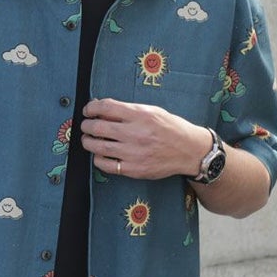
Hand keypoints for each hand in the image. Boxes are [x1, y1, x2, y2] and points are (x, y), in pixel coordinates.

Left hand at [80, 98, 209, 179]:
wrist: (190, 151)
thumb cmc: (171, 128)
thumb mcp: (152, 111)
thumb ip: (127, 110)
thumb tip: (101, 109)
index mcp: (140, 115)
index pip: (105, 107)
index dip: (91, 107)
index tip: (88, 110)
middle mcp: (135, 133)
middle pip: (97, 127)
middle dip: (86, 125)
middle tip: (86, 125)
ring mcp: (134, 153)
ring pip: (97, 147)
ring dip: (88, 142)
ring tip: (89, 139)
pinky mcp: (134, 169)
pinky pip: (105, 165)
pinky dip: (98, 159)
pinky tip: (101, 154)